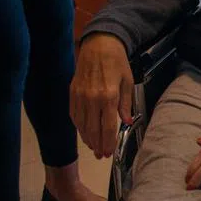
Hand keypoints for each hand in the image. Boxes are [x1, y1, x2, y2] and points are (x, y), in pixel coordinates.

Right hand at [70, 34, 133, 158]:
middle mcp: (92, 99)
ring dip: (87, 138)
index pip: (106, 127)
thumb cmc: (117, 62)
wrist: (99, 45)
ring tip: (94, 147)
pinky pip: (74, 115)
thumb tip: (125, 122)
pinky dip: (78, 126)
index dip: (107, 143)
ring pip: (81, 125)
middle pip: (92, 129)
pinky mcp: (72, 93)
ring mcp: (80, 96)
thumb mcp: (128, 82)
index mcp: (108, 96)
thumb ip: (126, 104)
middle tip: (101, 155)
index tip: (108, 153)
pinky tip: (84, 132)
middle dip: (97, 145)